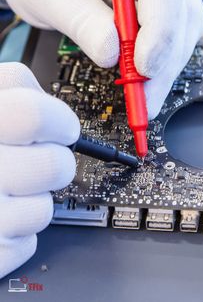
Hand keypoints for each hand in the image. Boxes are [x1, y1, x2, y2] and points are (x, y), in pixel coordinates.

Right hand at [0, 63, 79, 278]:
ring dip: (33, 199)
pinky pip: (28, 242)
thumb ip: (12, 93)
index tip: (65, 129)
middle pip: (54, 166)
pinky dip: (19, 230)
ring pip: (43, 209)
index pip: (33, 116)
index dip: (60, 121)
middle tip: (35, 161)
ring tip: (5, 190)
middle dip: (55, 163)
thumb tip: (55, 112)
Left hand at [2, 0, 202, 118]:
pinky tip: (143, 79)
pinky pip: (171, 38)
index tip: (143, 71)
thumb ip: (81, 21)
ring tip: (142, 96)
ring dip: (164, 68)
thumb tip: (111, 55)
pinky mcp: (156, 7)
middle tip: (144, 99)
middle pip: (179, 15)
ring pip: (182, 31)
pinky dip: (159, 64)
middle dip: (163, 63)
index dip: (159, 34)